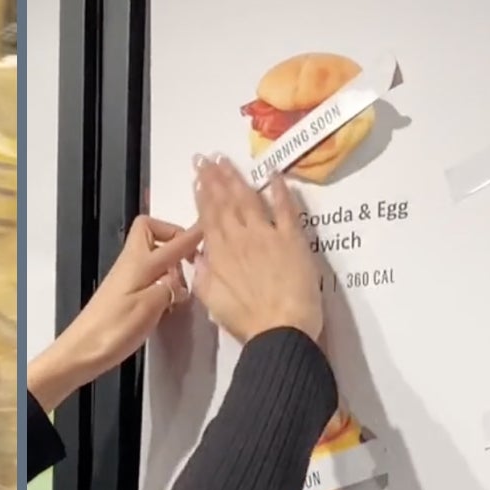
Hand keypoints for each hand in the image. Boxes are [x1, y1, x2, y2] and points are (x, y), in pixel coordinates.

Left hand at [29, 215, 202, 409]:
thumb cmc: (115, 329)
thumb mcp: (149, 307)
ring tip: (184, 283)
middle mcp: (131, 264)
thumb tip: (180, 283)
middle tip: (190, 258)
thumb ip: (170, 288)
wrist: (81, 351)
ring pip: (150, 252)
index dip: (193, 234)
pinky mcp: (124, 293)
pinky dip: (162, 277)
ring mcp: (126, 278)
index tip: (212, 228)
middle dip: (173, 236)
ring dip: (170, 259)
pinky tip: (170, 299)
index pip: (173, 243)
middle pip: (150, 230)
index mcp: (139, 264)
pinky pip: (148, 272)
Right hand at [190, 156, 323, 343]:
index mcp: (219, 254)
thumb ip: (202, 275)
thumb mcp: (213, 302)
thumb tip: (196, 255)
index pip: (208, 217)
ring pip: (248, 199)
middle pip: (225, 202)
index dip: (202, 194)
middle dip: (215, 177)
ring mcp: (266, 235)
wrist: (280, 331)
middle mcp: (239, 238)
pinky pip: (285, 208)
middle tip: (208, 157)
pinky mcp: (292, 239)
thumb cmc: (247, 322)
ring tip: (227, 160)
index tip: (198, 176)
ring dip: (237, 177)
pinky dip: (279, 189)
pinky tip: (274, 173)